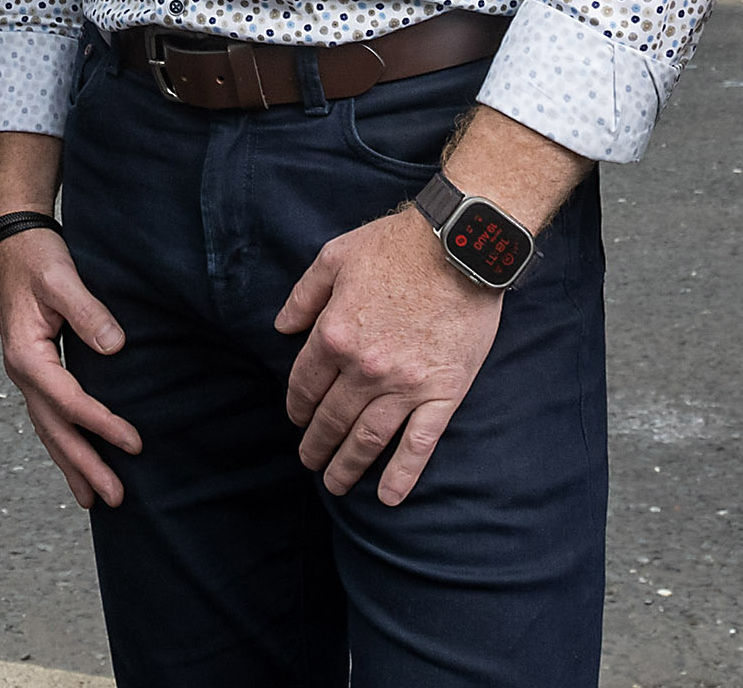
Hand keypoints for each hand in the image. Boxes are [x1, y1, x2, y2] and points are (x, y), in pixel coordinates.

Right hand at [0, 145, 138, 510]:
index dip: (102, 425)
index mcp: (26, 356)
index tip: (134, 443)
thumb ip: (88, 311)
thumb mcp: (61, 277)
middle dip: (85, 466)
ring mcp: (27, 375)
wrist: (14, 241)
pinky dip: (64, 442)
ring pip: (49, 430)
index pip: (70, 401)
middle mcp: (23, 373)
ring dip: (72, 464)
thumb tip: (115, 347)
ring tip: (93, 499)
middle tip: (115, 497)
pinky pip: (50, 416)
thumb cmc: (37, 257)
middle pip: (55, 430)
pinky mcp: (37, 370)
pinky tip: (77, 458)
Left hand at [276, 206, 503, 503]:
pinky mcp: (441, 393)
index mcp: (335, 334)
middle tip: (309, 461)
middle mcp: (364, 368)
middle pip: (331, 419)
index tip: (297, 418)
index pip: (305, 385)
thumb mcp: (336, 255)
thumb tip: (281, 328)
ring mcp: (404, 385)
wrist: (461, 245)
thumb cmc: (396, 245)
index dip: (296, 406)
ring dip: (347, 466)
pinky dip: (402, 475)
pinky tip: (388, 496)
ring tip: (335, 484)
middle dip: (316, 445)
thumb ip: (304, 295)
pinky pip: (418, 444)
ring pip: (367, 439)